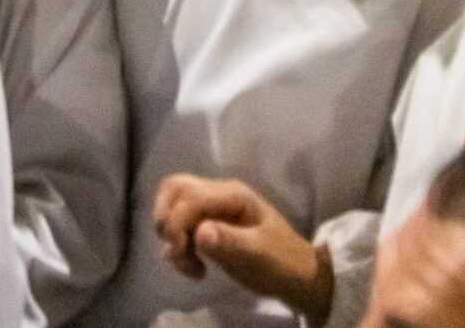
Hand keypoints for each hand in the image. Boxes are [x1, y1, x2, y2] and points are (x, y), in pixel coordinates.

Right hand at [151, 176, 332, 320]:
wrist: (297, 275)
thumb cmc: (282, 261)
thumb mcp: (260, 254)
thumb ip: (230, 242)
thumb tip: (200, 232)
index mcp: (234, 195)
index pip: (190, 195)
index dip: (177, 223)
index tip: (181, 254)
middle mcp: (219, 195)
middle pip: (175, 188)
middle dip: (167, 222)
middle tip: (178, 253)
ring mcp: (213, 209)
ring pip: (173, 205)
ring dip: (170, 236)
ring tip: (188, 264)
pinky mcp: (208, 225)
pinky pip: (180, 224)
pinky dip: (177, 244)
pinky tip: (192, 265)